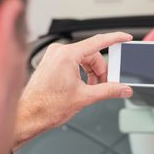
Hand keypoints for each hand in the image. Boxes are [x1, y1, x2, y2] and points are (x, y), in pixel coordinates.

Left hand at [14, 32, 133, 149]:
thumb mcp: (85, 97)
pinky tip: (83, 85)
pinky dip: (82, 72)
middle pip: (92, 54)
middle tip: (106, 85)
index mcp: (67, 55)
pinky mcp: (51, 62)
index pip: (98, 41)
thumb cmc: (47, 107)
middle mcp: (59, 52)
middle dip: (101, 70)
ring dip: (92, 72)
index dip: (115, 38)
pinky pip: (73, 61)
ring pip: (83, 58)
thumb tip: (124, 89)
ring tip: (93, 88)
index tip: (125, 37)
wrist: (28, 116)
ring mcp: (53, 56)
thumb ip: (109, 90)